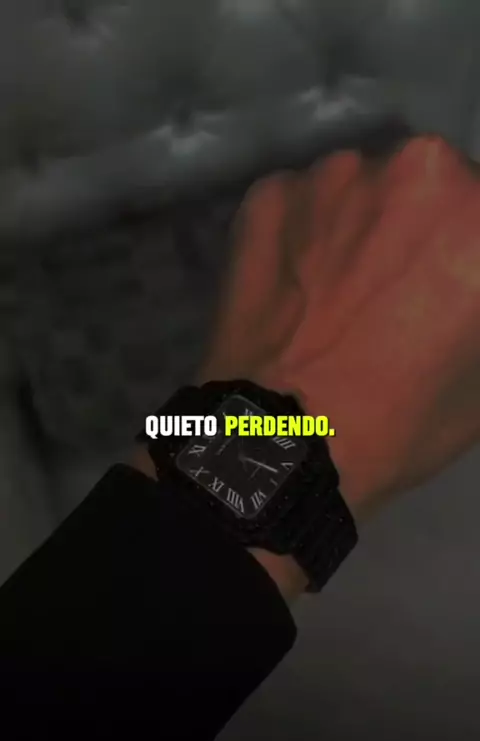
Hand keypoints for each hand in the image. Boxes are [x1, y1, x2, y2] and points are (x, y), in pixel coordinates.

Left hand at [200, 136, 479, 523]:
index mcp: (479, 219)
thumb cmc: (397, 425)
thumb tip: (463, 288)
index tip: (445, 293)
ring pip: (363, 188)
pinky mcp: (270, 194)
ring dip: (361, 226)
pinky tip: (294, 289)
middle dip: (424, 231)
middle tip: (399, 292)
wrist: (276, 445)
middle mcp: (418, 169)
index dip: (466, 263)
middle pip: (434, 185)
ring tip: (337, 295)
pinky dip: (303, 236)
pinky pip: (302, 205)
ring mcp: (334, 175)